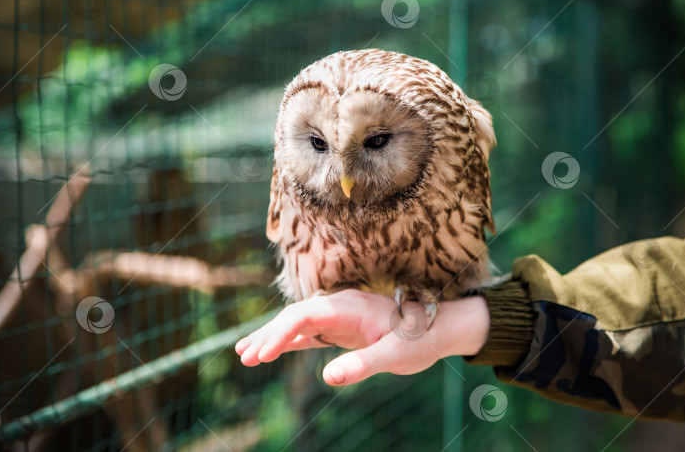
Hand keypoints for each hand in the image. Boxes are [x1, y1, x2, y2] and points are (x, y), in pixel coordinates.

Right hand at [235, 289, 489, 385]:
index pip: (306, 315)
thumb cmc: (420, 339)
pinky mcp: (343, 329)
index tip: (263, 353)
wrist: (440, 328)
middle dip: (269, 335)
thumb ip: (362, 365)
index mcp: (350, 307)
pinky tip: (272, 352)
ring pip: (298, 324)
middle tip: (245, 356)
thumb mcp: (394, 355)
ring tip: (245, 354)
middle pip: (295, 316)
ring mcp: (340, 317)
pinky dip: (289, 343)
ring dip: (273, 338)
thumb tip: (328, 377)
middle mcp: (340, 307)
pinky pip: (310, 334)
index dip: (281, 332)